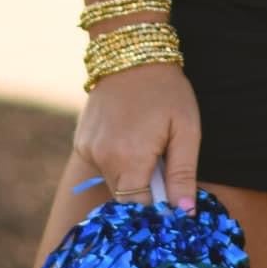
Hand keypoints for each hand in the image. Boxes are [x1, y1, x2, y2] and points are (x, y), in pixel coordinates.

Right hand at [71, 59, 201, 215]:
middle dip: (145, 190)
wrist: (132, 53)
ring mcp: (87, 150)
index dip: (157, 209)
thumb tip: (184, 213)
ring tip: (146, 143)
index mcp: (129, 158)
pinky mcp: (80, 142)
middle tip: (162, 160)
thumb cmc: (167, 91)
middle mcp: (102, 158)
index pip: (138, 209)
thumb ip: (183, 175)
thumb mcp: (186, 130)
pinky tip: (129, 135)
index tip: (172, 197)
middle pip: (124, 198)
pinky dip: (116, 160)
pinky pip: (101, 165)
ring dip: (131, 174)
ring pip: (112, 182)